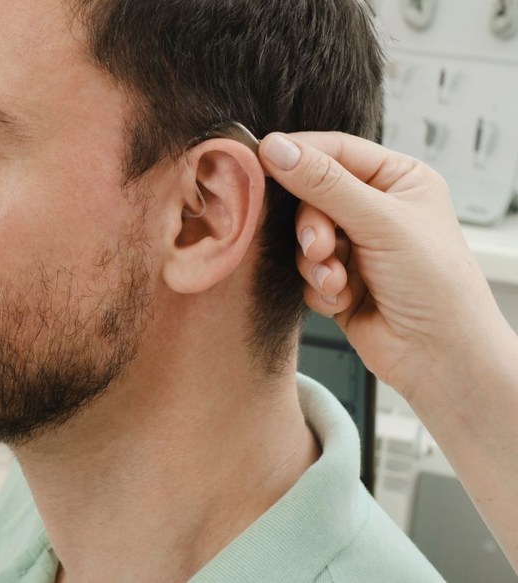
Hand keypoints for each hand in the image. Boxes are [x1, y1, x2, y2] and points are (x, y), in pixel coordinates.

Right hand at [258, 131, 508, 402]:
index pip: (337, 151)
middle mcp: (377, 209)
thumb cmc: (436, 285)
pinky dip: (320, 286)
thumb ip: (324, 184)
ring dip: (316, 262)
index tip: (263, 161)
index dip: (300, 156)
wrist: (440, 357)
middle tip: (320, 247)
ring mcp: (357, 246)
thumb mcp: (381, 222)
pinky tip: (346, 298)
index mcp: (398, 179)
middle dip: (312, 227)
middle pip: (312, 197)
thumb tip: (277, 148)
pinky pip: (306, 271)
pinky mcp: (340, 280)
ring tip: (338, 280)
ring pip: (304, 238)